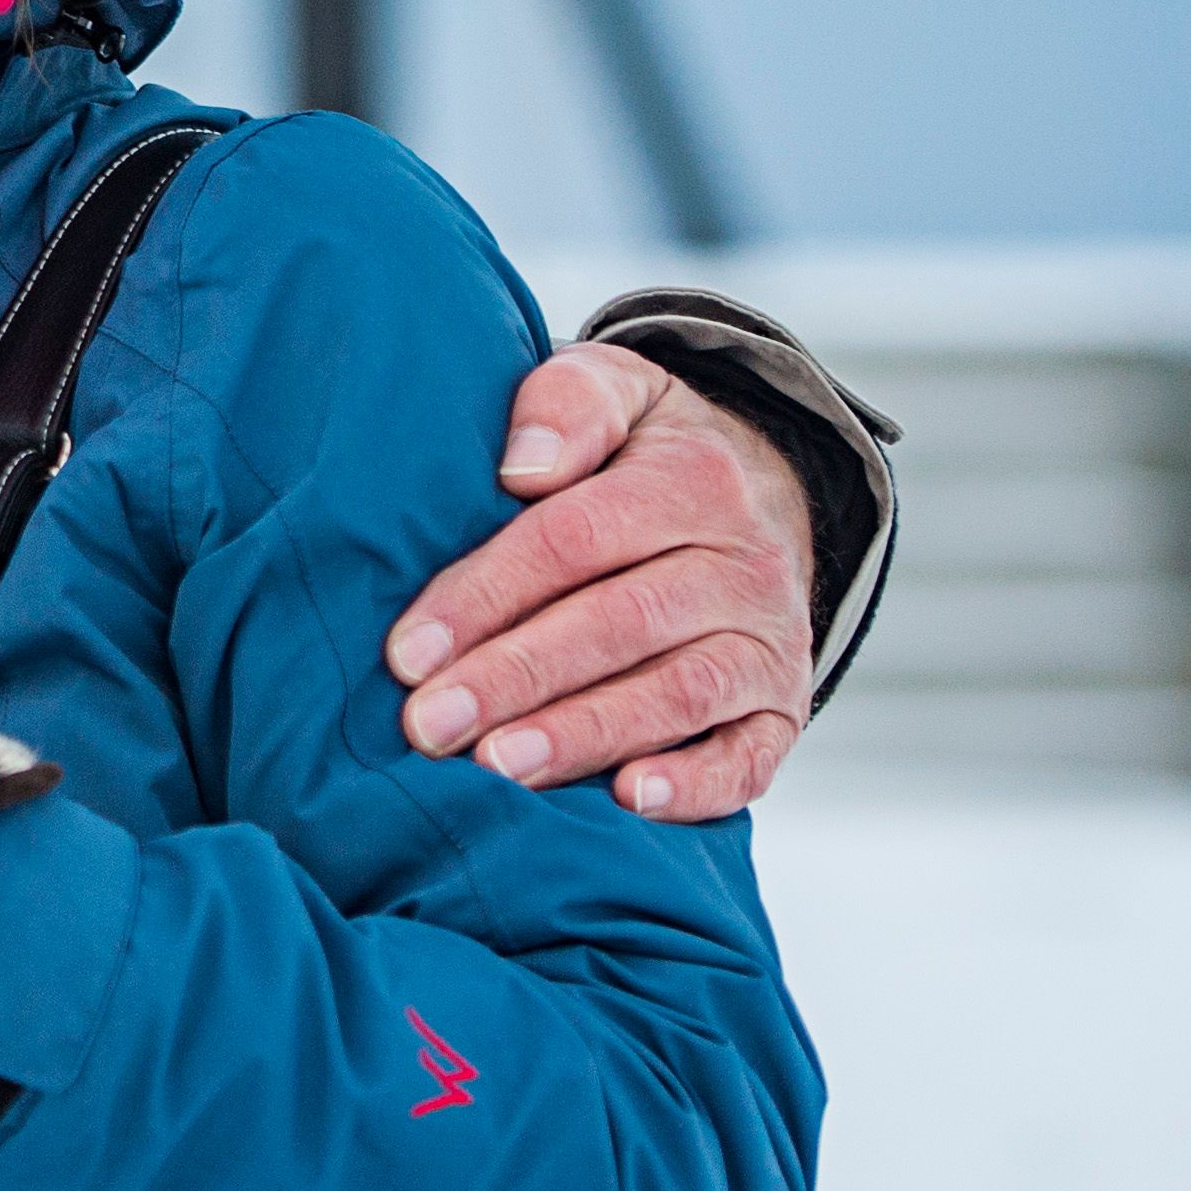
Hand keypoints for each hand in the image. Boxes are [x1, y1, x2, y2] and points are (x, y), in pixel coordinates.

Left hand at [386, 345, 813, 818]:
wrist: (763, 491)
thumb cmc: (642, 449)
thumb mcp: (613, 389)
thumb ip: (567, 405)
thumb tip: (521, 468)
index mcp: (691, 481)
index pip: (571, 541)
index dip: (486, 597)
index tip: (408, 653)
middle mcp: (741, 566)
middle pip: (618, 624)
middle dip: (516, 679)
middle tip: (430, 727)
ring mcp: (768, 643)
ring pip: (677, 694)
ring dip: (584, 736)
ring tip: (497, 770)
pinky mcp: (782, 708)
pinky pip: (752, 757)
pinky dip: (695, 785)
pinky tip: (628, 801)